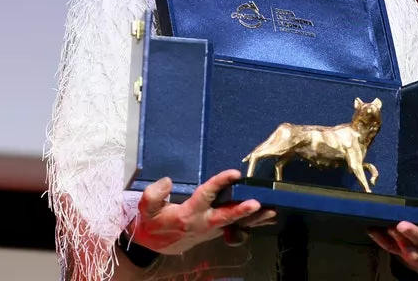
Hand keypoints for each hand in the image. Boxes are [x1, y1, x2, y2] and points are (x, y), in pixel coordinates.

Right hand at [130, 170, 273, 254]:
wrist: (154, 243)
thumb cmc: (151, 222)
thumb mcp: (146, 207)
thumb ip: (154, 194)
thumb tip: (167, 181)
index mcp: (187, 214)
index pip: (205, 196)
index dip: (219, 184)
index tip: (233, 174)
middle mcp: (202, 224)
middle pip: (224, 216)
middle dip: (241, 211)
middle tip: (257, 203)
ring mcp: (210, 230)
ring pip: (235, 224)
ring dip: (254, 219)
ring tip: (271, 211)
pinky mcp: (215, 233)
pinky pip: (235, 228)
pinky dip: (251, 224)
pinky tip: (266, 219)